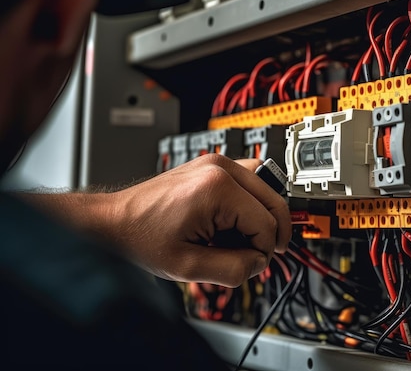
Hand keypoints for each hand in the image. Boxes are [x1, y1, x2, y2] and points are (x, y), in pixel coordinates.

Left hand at [109, 153, 290, 286]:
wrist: (115, 221)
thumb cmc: (141, 237)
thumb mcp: (189, 267)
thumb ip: (234, 269)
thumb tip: (259, 262)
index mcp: (217, 188)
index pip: (266, 223)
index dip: (263, 252)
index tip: (249, 264)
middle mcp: (220, 167)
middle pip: (273, 201)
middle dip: (267, 234)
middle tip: (255, 255)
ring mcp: (216, 162)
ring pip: (266, 188)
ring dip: (260, 216)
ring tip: (239, 238)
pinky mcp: (212, 165)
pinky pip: (249, 182)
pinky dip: (249, 204)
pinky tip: (232, 223)